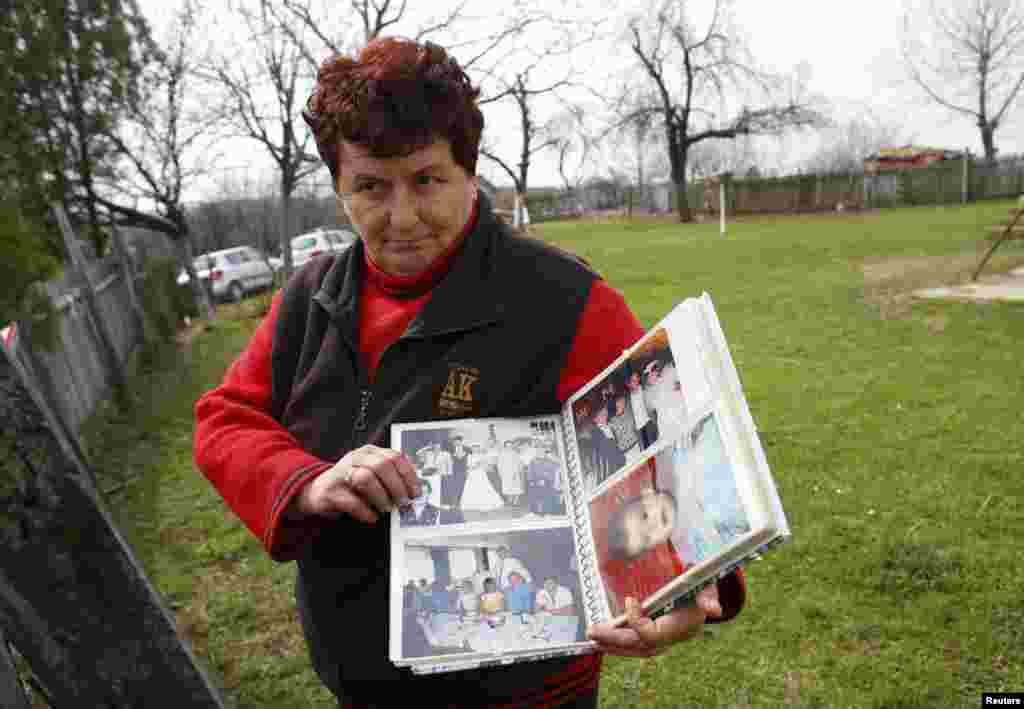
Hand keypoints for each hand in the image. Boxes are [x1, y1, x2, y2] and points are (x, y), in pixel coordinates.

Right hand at [288, 445, 420, 523]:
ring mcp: (341, 472)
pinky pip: (352, 500)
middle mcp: (355, 458)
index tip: (415, 492)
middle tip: (403, 503)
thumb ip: (390, 476)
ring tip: (386, 508)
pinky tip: (371, 516)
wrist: (317, 491)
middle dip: (397, 487)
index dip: (408, 476)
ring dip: (381, 497)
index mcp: (369, 452)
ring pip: (366, 479)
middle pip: (382, 466)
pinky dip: (365, 511)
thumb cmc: (350, 484)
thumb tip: (413, 490)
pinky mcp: (331, 491)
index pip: (395, 457)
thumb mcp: (371, 473)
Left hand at [586, 583, 721, 657]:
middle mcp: (671, 638)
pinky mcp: (655, 637)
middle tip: (592, 632)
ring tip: (592, 638)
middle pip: (640, 646)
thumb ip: (708, 596)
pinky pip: (636, 645)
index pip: (653, 635)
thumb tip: (713, 609)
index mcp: (682, 627)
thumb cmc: (702, 586)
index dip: (638, 621)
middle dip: (615, 640)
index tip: (629, 599)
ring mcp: (663, 640)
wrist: (705, 594)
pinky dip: (618, 643)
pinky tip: (602, 639)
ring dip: (613, 645)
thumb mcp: (707, 587)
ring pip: (636, 649)